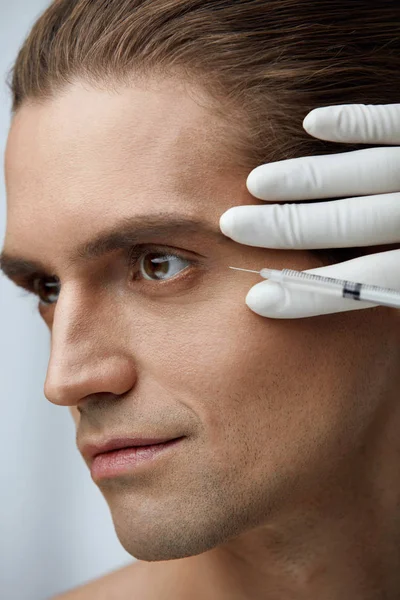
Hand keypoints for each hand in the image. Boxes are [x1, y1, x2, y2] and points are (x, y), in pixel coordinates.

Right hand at [220, 104, 399, 317]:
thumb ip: (395, 287)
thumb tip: (354, 302)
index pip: (368, 282)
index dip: (312, 295)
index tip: (258, 301)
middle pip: (348, 223)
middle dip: (286, 227)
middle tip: (232, 227)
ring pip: (363, 172)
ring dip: (305, 178)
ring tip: (256, 183)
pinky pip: (391, 121)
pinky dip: (353, 122)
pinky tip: (313, 121)